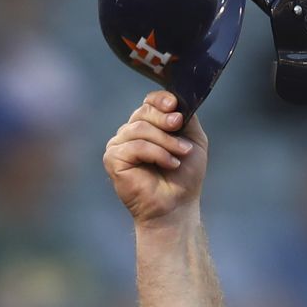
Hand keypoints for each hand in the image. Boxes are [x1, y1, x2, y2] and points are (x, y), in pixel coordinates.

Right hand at [103, 92, 207, 226]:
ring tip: (179, 156)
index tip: (175, 107)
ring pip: (140, 128)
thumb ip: (186, 117)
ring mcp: (119, 145)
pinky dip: (155, 153)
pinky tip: (169, 164)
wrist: (177, 206)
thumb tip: (175, 101)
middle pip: (144, 112)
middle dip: (165, 120)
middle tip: (179, 129)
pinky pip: (134, 146)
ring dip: (165, 141)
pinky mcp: (113, 159)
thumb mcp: (193, 139)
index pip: (149, 102)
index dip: (161, 100)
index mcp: (148, 126)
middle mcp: (130, 133)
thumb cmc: (184, 177)